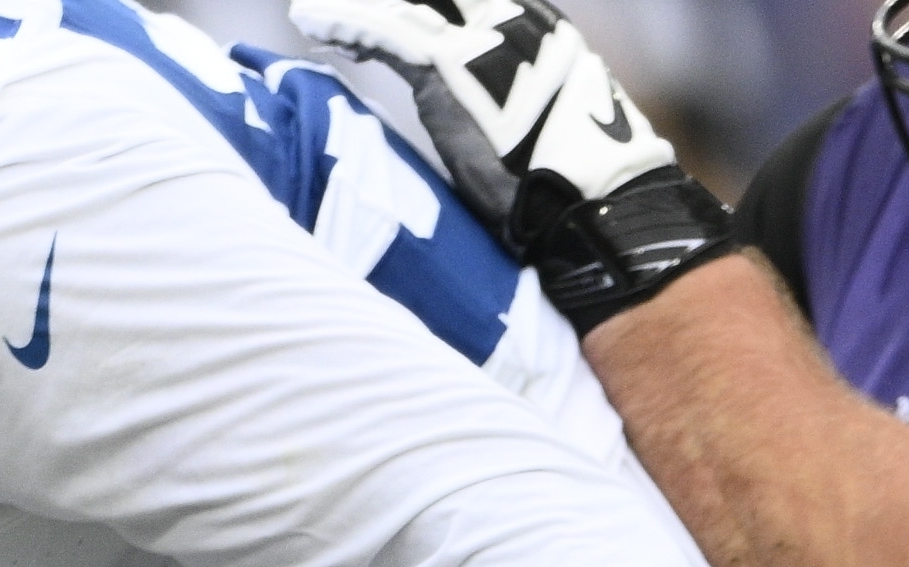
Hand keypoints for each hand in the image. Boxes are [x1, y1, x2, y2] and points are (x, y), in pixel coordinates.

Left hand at [285, 0, 674, 222]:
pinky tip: (309, 20)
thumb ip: (501, 104)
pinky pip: (386, 31)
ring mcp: (484, 39)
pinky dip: (343, 22)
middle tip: (328, 4)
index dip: (412, 2)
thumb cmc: (572, 185)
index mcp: (536, 28)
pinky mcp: (453, 67)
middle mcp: (512, 20)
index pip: (460, 1)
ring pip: (402, 5)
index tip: (367, 9)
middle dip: (380, 0)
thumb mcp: (536, 125)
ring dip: (350, 6)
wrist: (601, 204)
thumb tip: (479, 123)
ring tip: (308, 10)